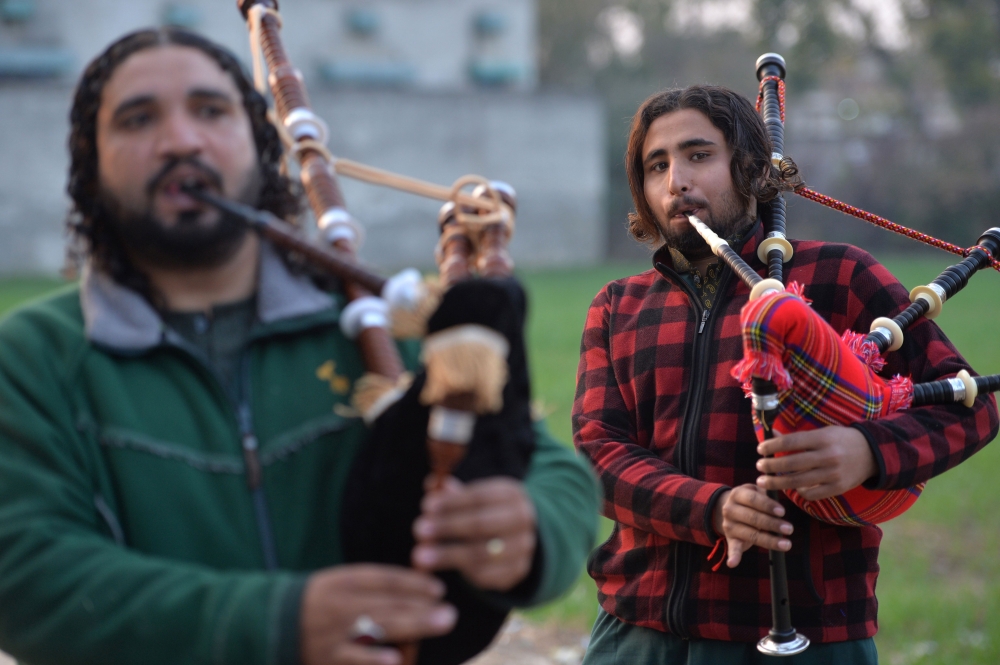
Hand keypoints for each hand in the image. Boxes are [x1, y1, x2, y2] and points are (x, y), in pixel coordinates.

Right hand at [300, 564, 456, 664]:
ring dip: (413, 625)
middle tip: (451, 611)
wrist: (269, 623)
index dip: (413, 582)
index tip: (438, 589)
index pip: (384, 579)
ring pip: (378, 626)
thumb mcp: (339, 584)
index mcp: (343, 581)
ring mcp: (334, 631)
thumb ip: (373, 586)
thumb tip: (418, 586)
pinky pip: (354, 658)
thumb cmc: (318, 602)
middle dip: (422, 607)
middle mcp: (340, 603)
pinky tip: (397, 659)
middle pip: (388, 603)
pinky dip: (374, 659)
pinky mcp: (328, 657)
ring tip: (440, 623)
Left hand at [412, 476, 536, 591]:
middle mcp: (522, 520)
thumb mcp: (473, 497)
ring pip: (482, 554)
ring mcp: (523, 547)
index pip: (480, 497)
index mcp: (511, 495)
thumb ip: (452, 493)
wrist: (516, 536)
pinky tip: (439, 567)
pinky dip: (460, 572)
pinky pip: (485, 575)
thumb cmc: (485, 511)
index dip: (452, 503)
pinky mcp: (516, 571)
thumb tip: (432, 485)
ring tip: (420, 556)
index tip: (426, 507)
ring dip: (447, 555)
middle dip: (447, 527)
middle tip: (418, 531)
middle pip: (481, 524)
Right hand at [713, 484, 792, 567]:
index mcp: (737, 494)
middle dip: (772, 524)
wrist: (728, 508)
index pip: (752, 499)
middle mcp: (730, 509)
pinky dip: (733, 556)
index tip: (782, 512)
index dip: (767, 505)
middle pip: (752, 518)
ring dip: (769, 540)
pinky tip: (733, 563)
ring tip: (786, 544)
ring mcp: (729, 525)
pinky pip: (732, 548)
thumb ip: (765, 493)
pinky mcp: (730, 539)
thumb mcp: (755, 490)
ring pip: (750, 534)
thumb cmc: (750, 500)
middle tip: (789, 529)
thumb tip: (777, 493)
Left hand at [756, 426, 876, 500]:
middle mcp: (828, 456)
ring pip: (798, 481)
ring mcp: (833, 474)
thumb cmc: (841, 440)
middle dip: (771, 466)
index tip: (760, 450)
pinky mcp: (837, 488)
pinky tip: (790, 487)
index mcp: (823, 438)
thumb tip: (771, 435)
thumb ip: (797, 437)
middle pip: (792, 463)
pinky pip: (811, 494)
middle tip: (758, 467)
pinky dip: (797, 492)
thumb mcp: (822, 432)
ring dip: (777, 482)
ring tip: (764, 481)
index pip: (791, 442)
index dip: (772, 446)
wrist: (872, 454)